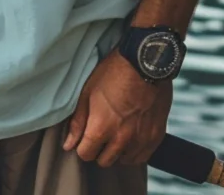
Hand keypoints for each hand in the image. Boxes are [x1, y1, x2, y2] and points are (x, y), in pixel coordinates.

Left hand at [62, 48, 171, 167]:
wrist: (145, 62)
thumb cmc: (114, 73)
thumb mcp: (88, 92)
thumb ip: (78, 122)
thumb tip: (68, 145)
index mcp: (100, 128)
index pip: (85, 155)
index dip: (83, 145)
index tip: (87, 136)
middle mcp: (121, 139)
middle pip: (104, 161)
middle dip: (99, 149)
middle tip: (103, 132)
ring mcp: (140, 140)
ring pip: (123, 161)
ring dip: (118, 151)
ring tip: (118, 132)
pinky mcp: (155, 136)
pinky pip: (142, 157)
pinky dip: (135, 151)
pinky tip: (132, 136)